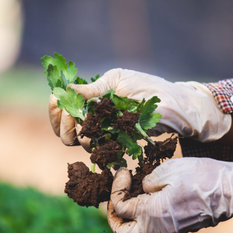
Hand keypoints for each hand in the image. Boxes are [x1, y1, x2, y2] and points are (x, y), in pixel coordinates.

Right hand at [48, 68, 230, 147]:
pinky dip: (99, 150)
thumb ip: (93, 89)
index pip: (61, 103)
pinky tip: (107, 147)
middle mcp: (93, 114)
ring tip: (97, 135)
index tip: (61, 110)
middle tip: (78, 127)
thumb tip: (66, 90)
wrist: (176, 106)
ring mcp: (104, 130)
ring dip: (85, 140)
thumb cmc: (148, 87)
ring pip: (81, 141)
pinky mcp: (116, 144)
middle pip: (65, 127)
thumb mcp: (119, 81)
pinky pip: (100, 151)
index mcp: (91, 94)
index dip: (56, 110)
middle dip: (65, 129)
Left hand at [107, 157, 232, 232]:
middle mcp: (157, 229)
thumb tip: (143, 188)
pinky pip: (153, 229)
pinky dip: (143, 216)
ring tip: (131, 193)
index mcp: (151, 214)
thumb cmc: (203, 178)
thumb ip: (148, 181)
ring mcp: (169, 231)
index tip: (124, 171)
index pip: (119, 208)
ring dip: (129, 217)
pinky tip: (148, 196)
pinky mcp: (178, 228)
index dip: (116, 188)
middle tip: (117, 196)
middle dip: (115, 216)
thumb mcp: (169, 170)